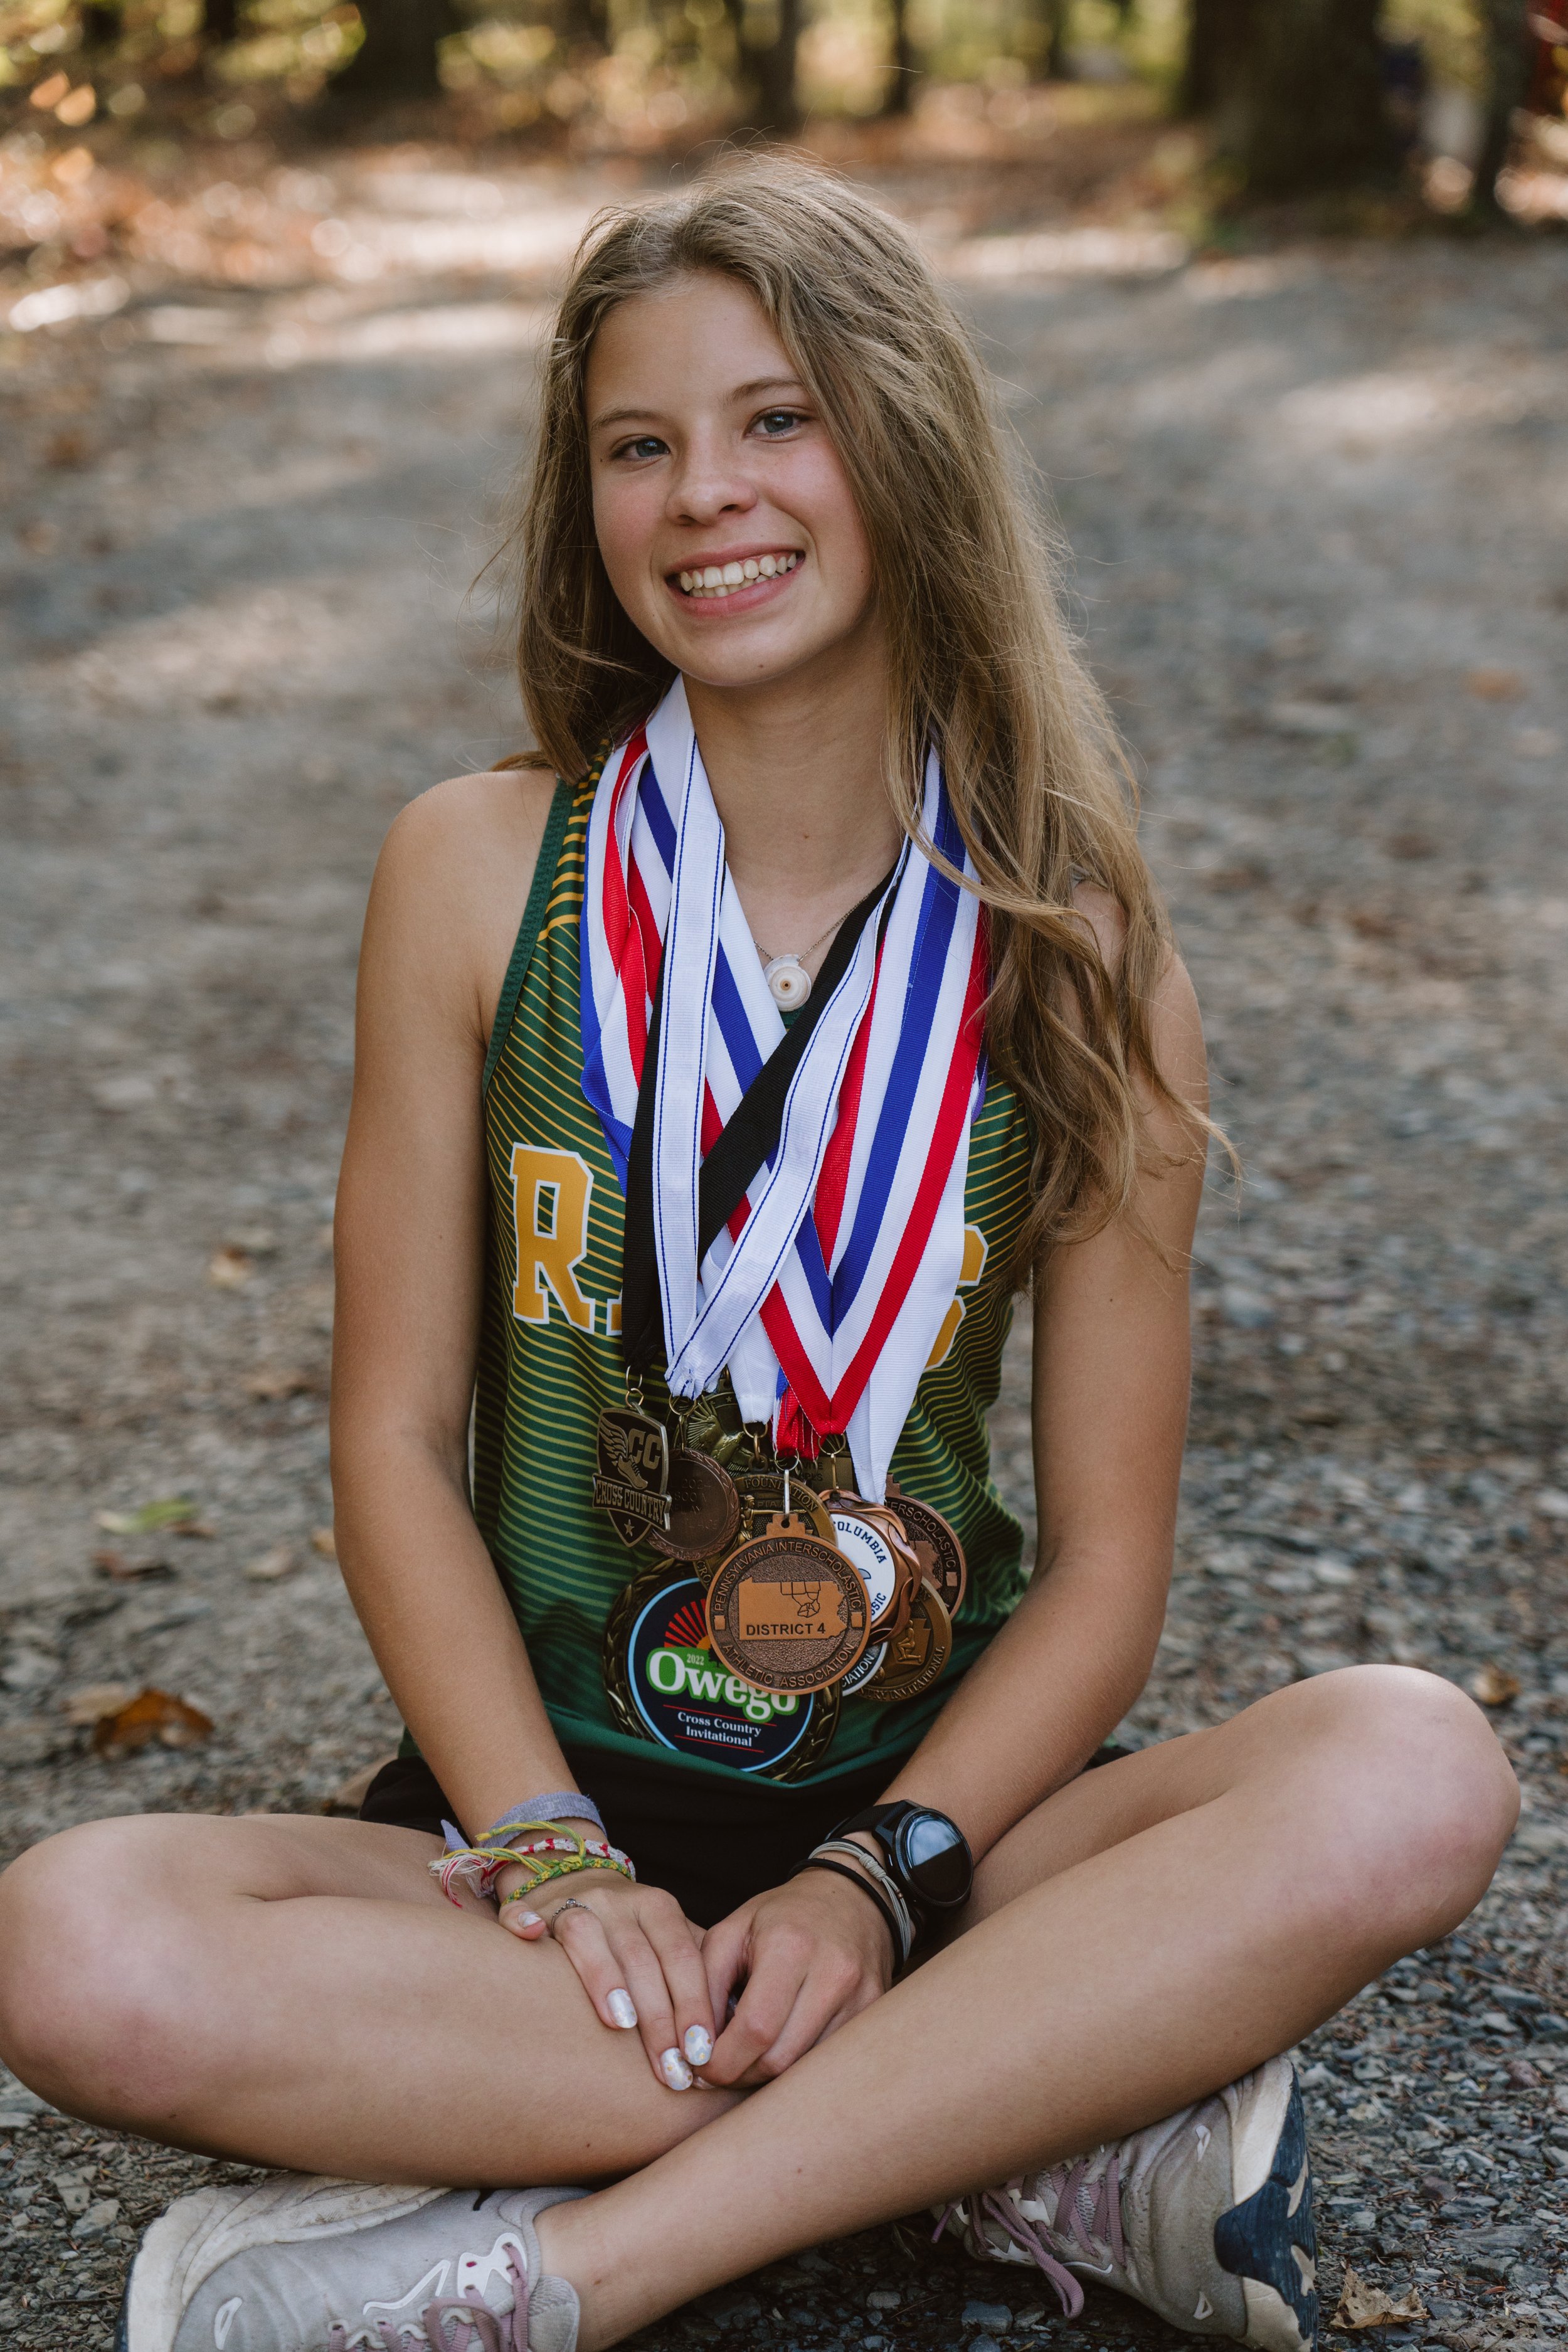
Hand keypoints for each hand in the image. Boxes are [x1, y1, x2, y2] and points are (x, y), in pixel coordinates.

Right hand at [495, 1857, 715, 2091]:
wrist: (577, 1880)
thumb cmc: (634, 1932)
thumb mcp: (670, 1940)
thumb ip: (697, 1973)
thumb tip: (738, 2028)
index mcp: (658, 1907)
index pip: (682, 1956)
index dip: (694, 2003)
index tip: (702, 2052)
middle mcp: (617, 1900)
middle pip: (640, 1956)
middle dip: (658, 2015)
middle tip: (669, 2068)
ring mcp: (572, 1901)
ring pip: (587, 1933)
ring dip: (603, 1976)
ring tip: (620, 2024)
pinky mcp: (531, 1908)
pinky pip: (522, 1913)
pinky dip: (524, 1921)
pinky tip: (530, 1937)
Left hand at [697, 1867, 894, 2088]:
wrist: (851, 1898)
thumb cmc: (782, 1916)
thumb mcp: (731, 1932)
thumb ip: (705, 1986)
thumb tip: (694, 2048)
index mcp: (789, 1945)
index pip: (754, 2028)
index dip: (721, 2061)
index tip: (699, 2065)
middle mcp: (832, 1972)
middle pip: (780, 2058)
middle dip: (740, 2074)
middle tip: (719, 2068)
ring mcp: (861, 1995)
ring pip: (805, 2067)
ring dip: (768, 2075)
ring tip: (747, 2056)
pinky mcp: (874, 2012)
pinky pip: (828, 2060)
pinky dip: (798, 2065)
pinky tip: (780, 2046)